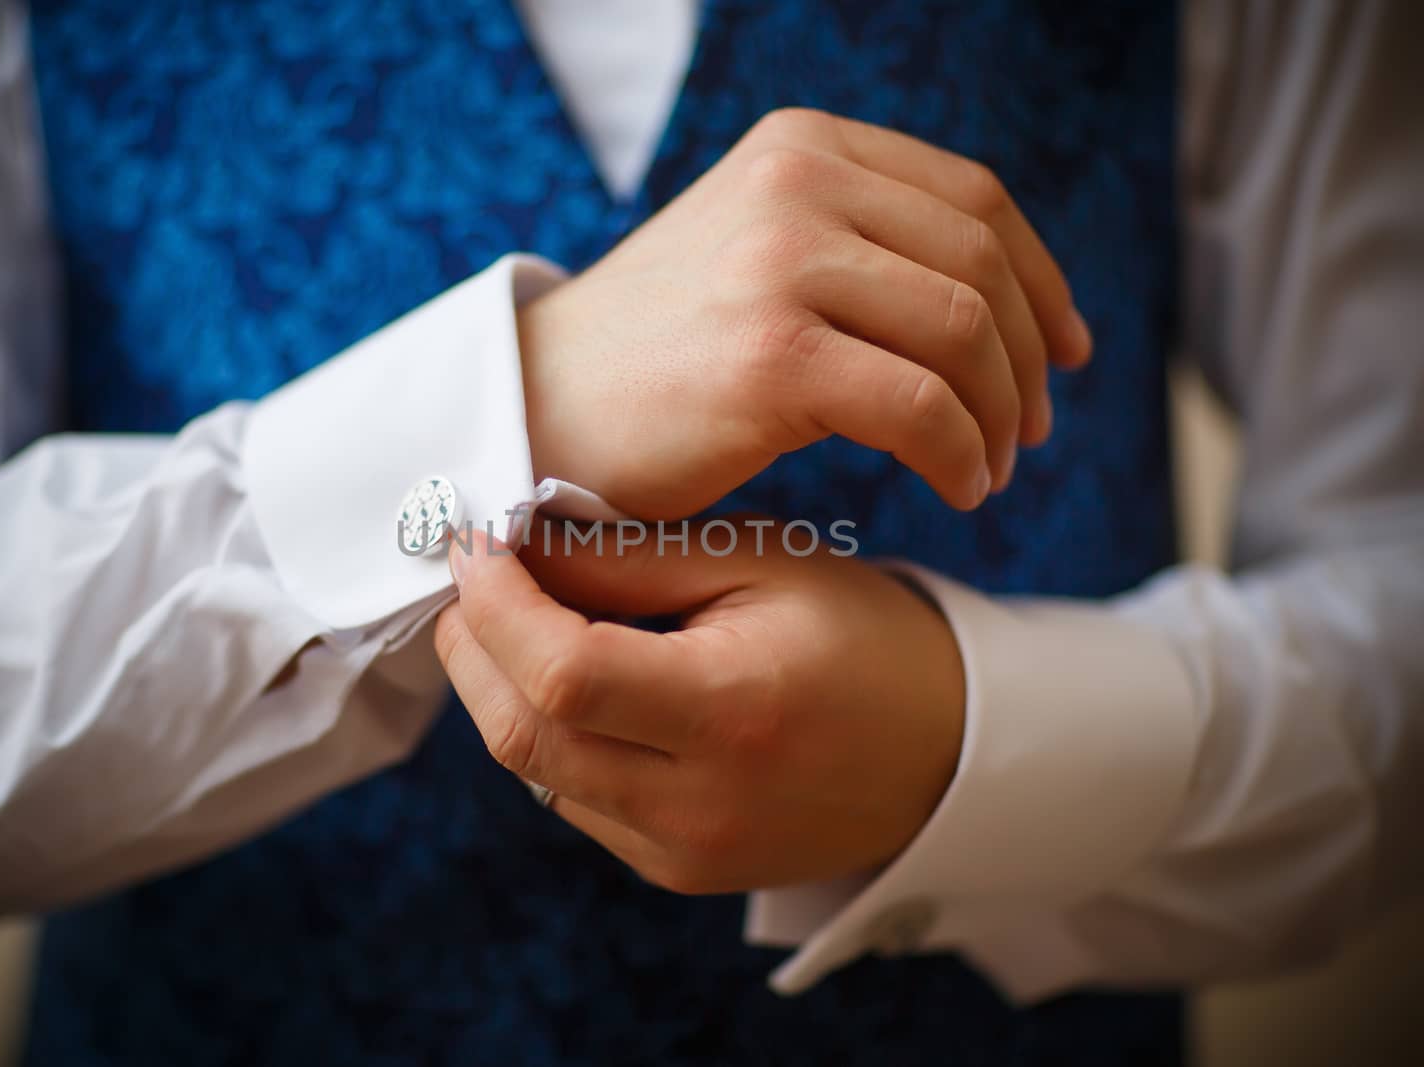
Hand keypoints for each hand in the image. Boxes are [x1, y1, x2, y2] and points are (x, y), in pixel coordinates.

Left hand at [434, 522, 965, 893]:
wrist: (943, 750)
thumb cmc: (858, 634)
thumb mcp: (758, 564)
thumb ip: (628, 561)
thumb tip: (512, 546)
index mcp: (733, 712)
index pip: (564, 673)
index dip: (497, 605)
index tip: (473, 543)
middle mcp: (700, 804)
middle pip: (524, 734)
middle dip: (473, 648)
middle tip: (471, 578)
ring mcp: (683, 853)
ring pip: (534, 773)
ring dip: (501, 689)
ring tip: (514, 616)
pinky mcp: (674, 871)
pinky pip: (573, 799)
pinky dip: (549, 733)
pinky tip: (567, 679)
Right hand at [520, 107, 1091, 518]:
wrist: (535, 405)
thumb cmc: (653, 351)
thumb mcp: (754, 252)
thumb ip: (855, 244)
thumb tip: (997, 301)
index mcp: (800, 147)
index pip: (973, 199)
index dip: (1043, 281)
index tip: (1067, 353)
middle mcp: (796, 184)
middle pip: (981, 265)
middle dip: (1030, 359)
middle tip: (1034, 431)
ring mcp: (781, 264)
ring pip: (964, 333)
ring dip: (1001, 414)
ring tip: (993, 468)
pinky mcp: (772, 356)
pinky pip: (921, 408)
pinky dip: (963, 455)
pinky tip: (962, 488)